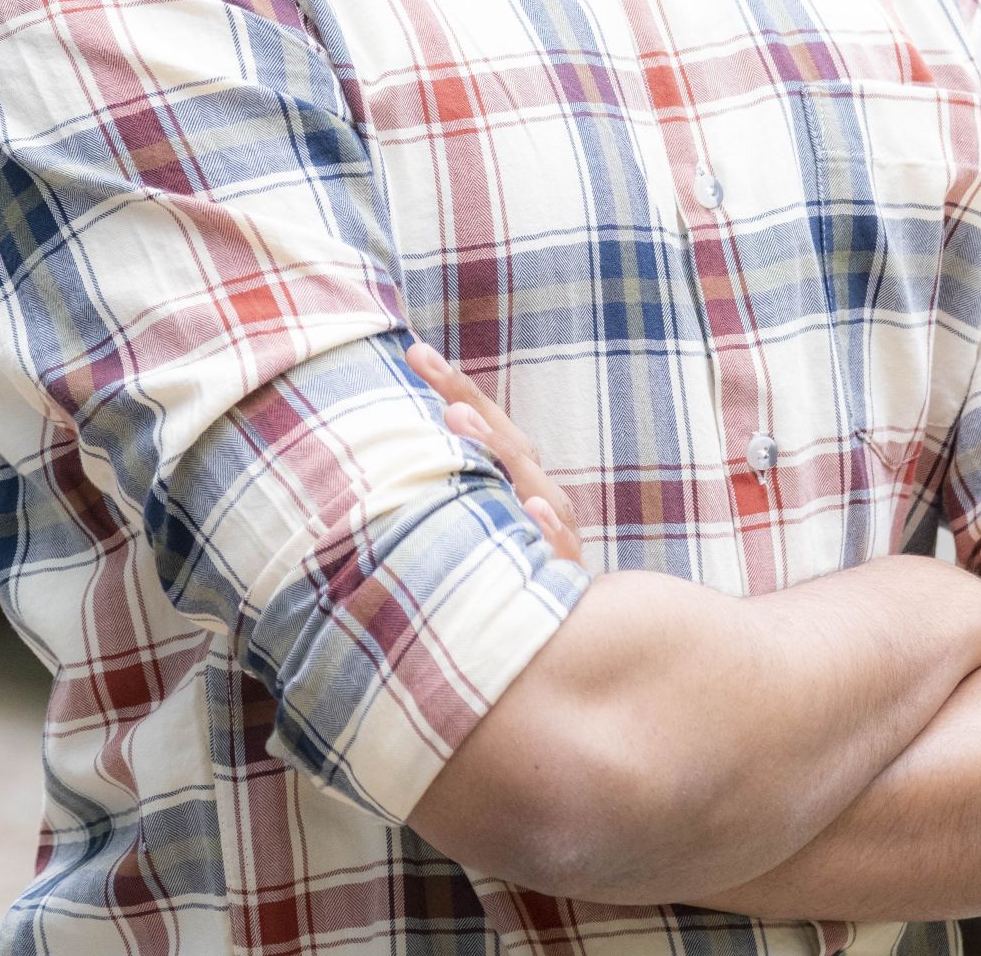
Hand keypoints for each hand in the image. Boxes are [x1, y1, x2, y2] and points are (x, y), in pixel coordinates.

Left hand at [407, 339, 584, 566]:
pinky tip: (531, 509)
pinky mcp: (564, 573)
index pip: (485, 422)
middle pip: (506, 442)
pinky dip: (547, 528)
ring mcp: (553, 530)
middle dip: (468, 403)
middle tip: (428, 366)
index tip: (415, 352)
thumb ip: (457, 482)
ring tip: (459, 418)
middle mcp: (537, 493)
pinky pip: (558, 548)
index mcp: (516, 476)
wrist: (572, 627)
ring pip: (529, 484)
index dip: (455, 387)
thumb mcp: (482, 522)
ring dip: (495, 448)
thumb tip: (408, 444)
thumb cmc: (509, 568)